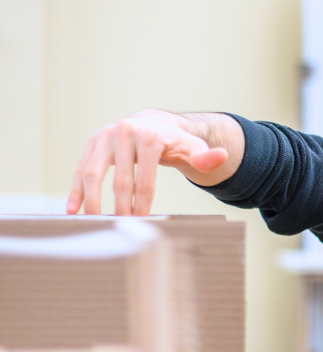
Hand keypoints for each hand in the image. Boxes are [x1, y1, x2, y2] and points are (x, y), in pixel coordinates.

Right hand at [67, 109, 231, 215]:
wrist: (155, 122)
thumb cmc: (177, 142)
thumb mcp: (194, 149)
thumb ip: (206, 157)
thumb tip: (221, 157)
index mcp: (150, 137)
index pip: (145, 179)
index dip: (143, 203)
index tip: (142, 223)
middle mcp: (125, 133)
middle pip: (120, 179)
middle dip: (120, 207)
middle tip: (121, 228)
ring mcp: (106, 136)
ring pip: (92, 173)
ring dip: (91, 200)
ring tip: (93, 223)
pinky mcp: (93, 142)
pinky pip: (80, 168)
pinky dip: (76, 190)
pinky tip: (72, 209)